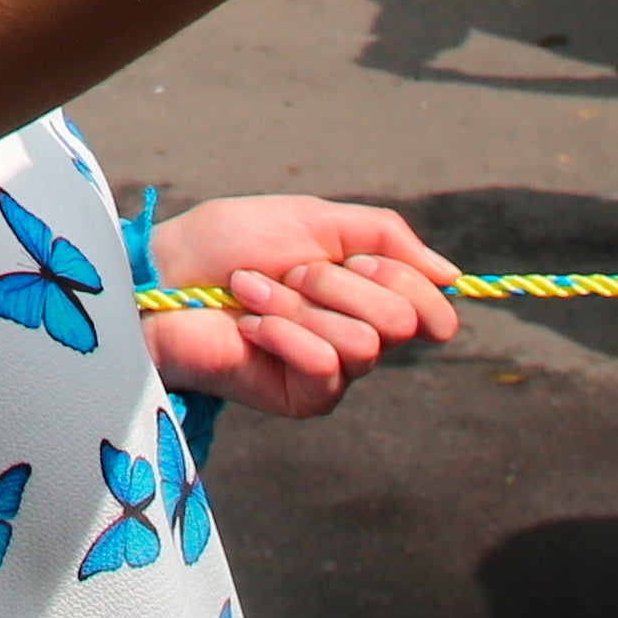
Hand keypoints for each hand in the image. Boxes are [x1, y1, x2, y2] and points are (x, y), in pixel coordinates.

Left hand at [139, 194, 463, 420]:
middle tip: (291, 271)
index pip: (434, 306)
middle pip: (402, 319)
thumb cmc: (229, 244)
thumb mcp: (316, 219)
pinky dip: (284, 333)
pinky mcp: (302, 398)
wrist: (166, 275)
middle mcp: (359, 334)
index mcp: (367, 291)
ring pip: (363, 341)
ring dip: (299, 304)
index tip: (359, 258)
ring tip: (252, 292)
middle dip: (340, 283)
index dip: (406, 278)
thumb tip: (451, 275)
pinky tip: (250, 326)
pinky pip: (325, 366)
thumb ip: (387, 237)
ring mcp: (333, 371)